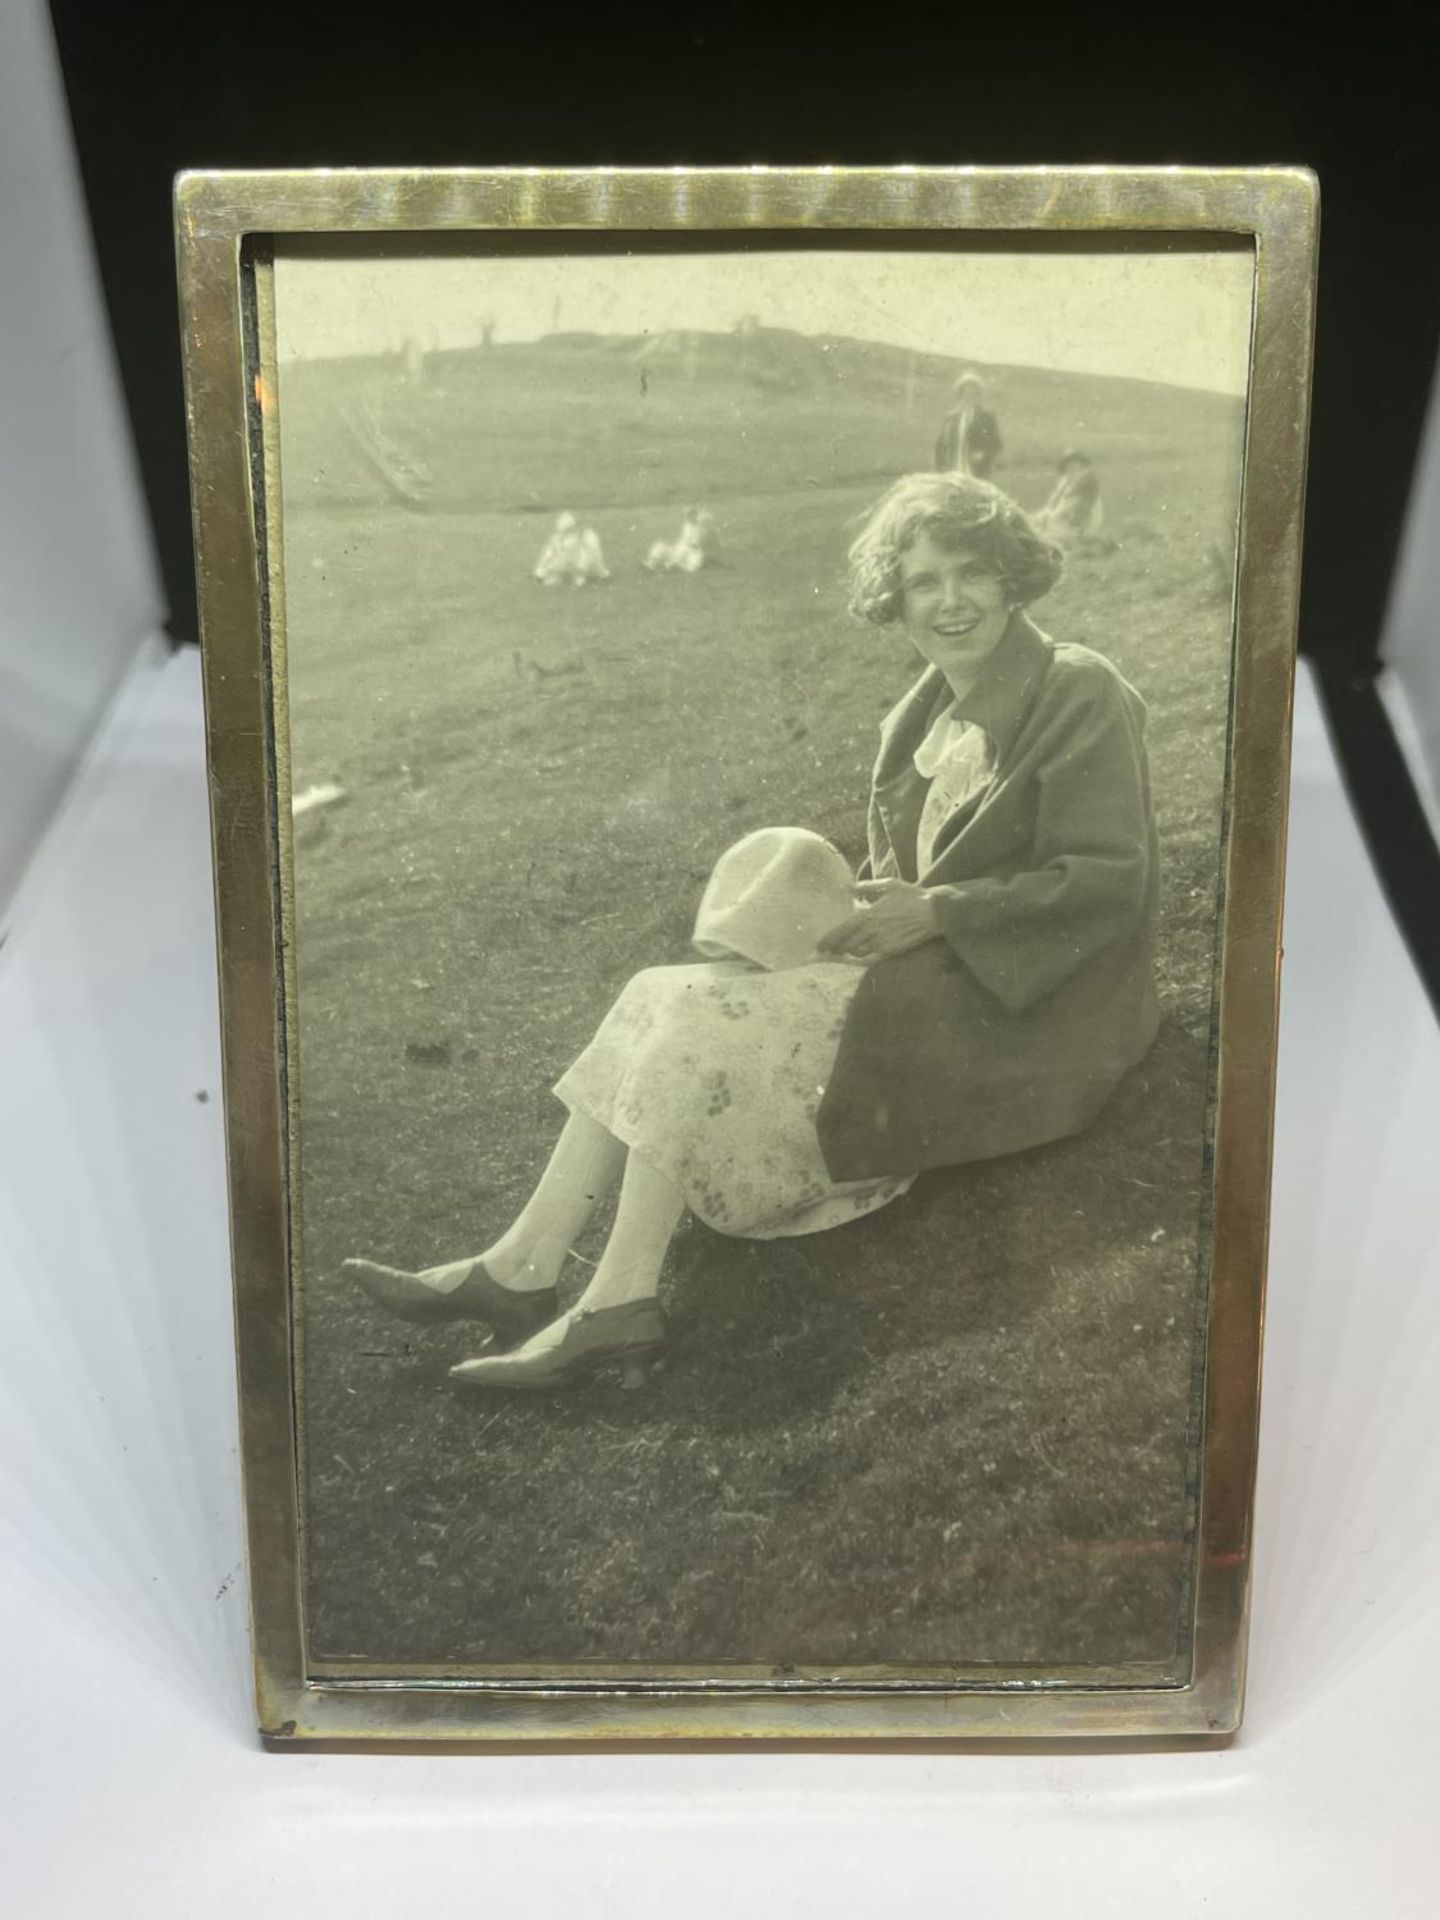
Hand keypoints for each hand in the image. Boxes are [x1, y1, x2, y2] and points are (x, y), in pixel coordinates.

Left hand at [818, 879, 940, 962]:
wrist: (933, 912)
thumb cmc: (910, 896)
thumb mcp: (888, 885)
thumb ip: (866, 886)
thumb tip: (850, 887)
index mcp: (867, 915)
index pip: (841, 931)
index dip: (828, 940)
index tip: (819, 945)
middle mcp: (871, 932)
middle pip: (846, 945)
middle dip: (835, 949)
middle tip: (828, 950)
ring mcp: (881, 944)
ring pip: (857, 953)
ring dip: (849, 952)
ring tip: (844, 951)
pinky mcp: (891, 951)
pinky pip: (871, 957)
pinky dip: (863, 956)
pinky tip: (861, 953)